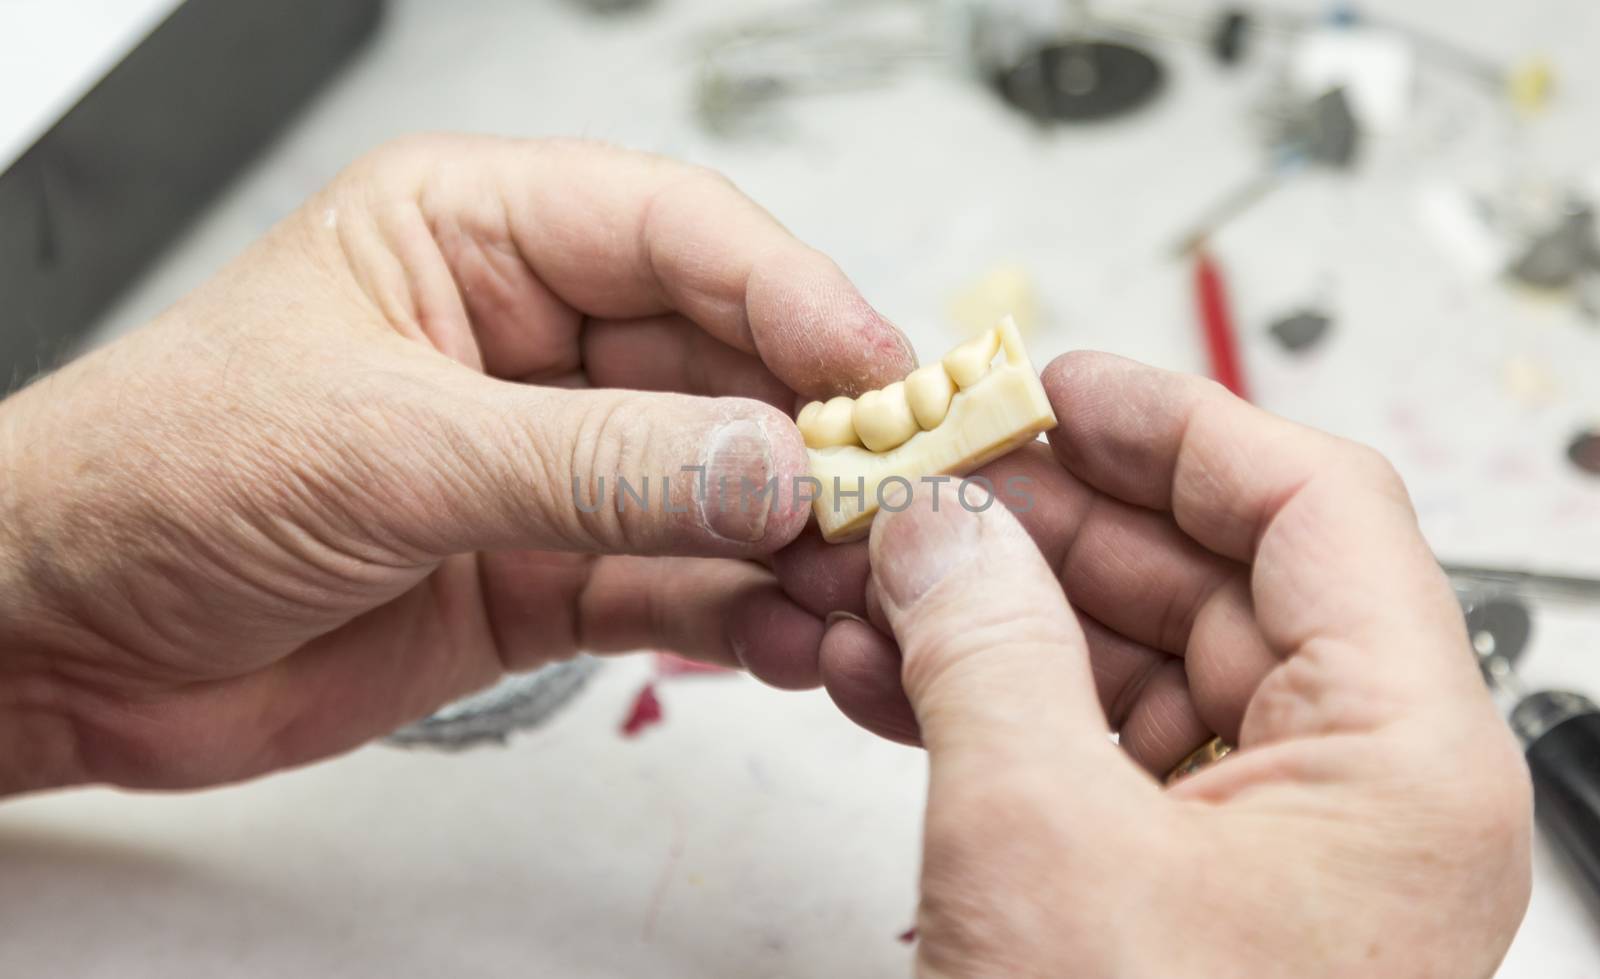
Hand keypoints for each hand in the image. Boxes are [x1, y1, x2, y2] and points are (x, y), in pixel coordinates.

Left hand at [0, 136, 913, 794]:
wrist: (61, 639)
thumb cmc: (158, 476)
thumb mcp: (385, 446)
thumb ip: (591, 464)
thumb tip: (771, 469)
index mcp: (475, 234)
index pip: (676, 234)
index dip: (793, 296)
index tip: (880, 373)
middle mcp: (526, 339)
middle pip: (719, 362)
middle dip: (813, 430)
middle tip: (898, 494)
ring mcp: (544, 463)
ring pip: (710, 481)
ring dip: (788, 535)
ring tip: (856, 585)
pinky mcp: (543, 573)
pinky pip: (668, 583)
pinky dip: (732, 612)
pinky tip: (784, 637)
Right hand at [796, 353, 1531, 976]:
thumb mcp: (1043, 840)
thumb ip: (985, 645)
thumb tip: (939, 527)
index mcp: (1402, 758)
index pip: (1312, 506)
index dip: (1178, 420)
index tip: (1060, 380)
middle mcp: (1352, 789)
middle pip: (1209, 573)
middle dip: (1055, 514)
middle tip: (939, 470)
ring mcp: (1259, 842)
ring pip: (1130, 658)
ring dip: (1001, 607)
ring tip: (886, 565)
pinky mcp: (1173, 887)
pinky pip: (1088, 744)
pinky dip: (990, 696)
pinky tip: (892, 662)